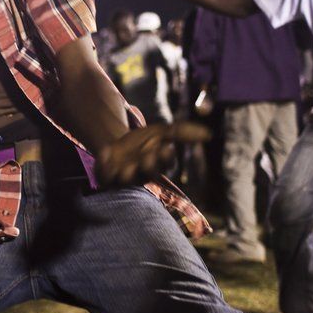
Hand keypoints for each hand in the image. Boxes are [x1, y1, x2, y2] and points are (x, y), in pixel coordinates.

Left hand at [96, 122, 210, 186]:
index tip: (166, 147)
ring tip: (126, 169)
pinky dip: (104, 166)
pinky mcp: (107, 177)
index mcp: (158, 163)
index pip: (165, 162)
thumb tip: (209, 134)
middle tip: (147, 157)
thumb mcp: (162, 132)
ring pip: (127, 180)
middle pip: (148, 173)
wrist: (115, 142)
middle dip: (149, 165)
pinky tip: (103, 153)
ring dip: (128, 174)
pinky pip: (105, 177)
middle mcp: (143, 173)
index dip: (166, 157)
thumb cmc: (143, 141)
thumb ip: (182, 132)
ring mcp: (124, 177)